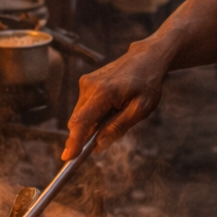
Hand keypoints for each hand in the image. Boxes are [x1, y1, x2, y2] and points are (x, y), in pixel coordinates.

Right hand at [62, 42, 166, 159]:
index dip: (74, 142)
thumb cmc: (147, 83)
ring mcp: (86, 82)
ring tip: (117, 113)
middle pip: (78, 121)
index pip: (81, 122)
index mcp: (103, 92)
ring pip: (81, 115)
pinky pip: (85, 107)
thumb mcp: (140, 109)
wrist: (146, 59)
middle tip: (101, 143)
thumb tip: (99, 145)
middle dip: (86, 135)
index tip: (68, 157)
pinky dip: (94, 114)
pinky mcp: (86, 82)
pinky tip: (112, 107)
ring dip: (93, 123)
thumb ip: (118, 127)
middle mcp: (89, 86)